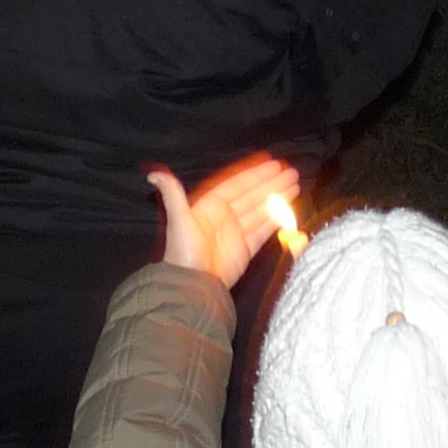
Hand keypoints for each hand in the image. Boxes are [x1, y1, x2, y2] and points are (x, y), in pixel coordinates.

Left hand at [149, 153, 302, 290]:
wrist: (191, 285)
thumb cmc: (183, 252)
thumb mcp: (178, 219)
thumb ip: (172, 194)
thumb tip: (153, 175)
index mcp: (210, 206)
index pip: (236, 184)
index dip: (254, 173)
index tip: (272, 162)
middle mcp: (224, 216)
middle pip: (252, 195)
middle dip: (271, 183)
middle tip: (291, 172)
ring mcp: (235, 233)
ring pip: (260, 210)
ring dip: (276, 198)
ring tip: (294, 185)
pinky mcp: (244, 249)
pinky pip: (263, 230)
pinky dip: (275, 220)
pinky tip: (288, 210)